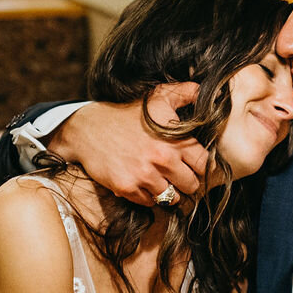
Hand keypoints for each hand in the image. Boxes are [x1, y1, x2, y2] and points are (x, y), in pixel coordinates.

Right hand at [51, 82, 208, 205]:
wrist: (89, 128)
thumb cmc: (127, 114)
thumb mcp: (158, 96)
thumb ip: (184, 93)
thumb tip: (202, 90)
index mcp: (175, 139)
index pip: (203, 164)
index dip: (199, 166)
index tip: (190, 164)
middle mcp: (162, 159)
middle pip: (191, 185)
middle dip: (186, 181)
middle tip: (176, 175)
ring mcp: (144, 175)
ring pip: (172, 197)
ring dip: (168, 191)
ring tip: (160, 179)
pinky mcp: (127, 187)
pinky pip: (149, 202)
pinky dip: (148, 196)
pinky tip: (142, 182)